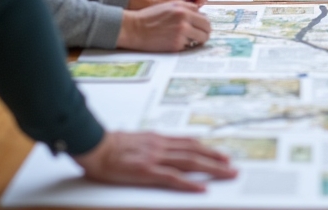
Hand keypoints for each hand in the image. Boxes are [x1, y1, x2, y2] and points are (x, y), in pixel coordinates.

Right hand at [74, 131, 236, 191]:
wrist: (94, 146)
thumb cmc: (109, 145)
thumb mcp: (135, 139)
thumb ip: (149, 143)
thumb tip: (160, 146)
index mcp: (158, 139)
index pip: (189, 142)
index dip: (207, 148)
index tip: (221, 154)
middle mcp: (161, 146)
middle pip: (195, 152)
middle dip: (216, 159)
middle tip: (232, 166)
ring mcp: (155, 158)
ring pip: (190, 162)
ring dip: (212, 168)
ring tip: (227, 173)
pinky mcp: (147, 171)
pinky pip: (173, 178)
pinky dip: (189, 183)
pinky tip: (201, 188)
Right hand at [116, 1, 211, 51]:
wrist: (135, 28)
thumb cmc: (150, 16)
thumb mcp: (169, 5)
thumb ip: (186, 7)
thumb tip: (200, 14)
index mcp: (183, 9)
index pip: (205, 17)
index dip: (204, 23)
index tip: (202, 27)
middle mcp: (184, 20)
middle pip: (206, 28)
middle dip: (205, 32)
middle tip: (201, 35)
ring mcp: (181, 33)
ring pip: (200, 39)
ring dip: (198, 40)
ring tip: (192, 40)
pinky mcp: (176, 45)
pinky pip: (189, 46)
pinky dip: (186, 45)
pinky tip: (178, 42)